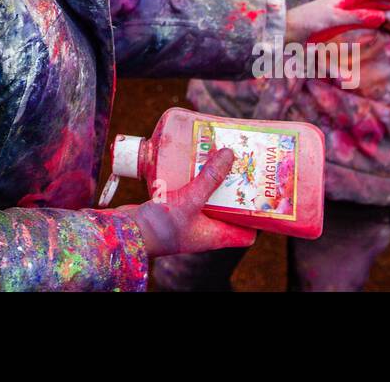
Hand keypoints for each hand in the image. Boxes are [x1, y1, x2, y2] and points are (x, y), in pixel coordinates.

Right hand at [116, 148, 254, 257]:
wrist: (126, 233)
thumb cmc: (160, 228)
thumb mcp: (190, 201)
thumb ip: (210, 178)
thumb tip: (230, 154)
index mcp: (215, 236)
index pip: (246, 234)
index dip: (258, 219)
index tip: (263, 197)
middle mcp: (204, 229)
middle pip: (228, 210)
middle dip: (235, 189)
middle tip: (243, 167)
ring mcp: (188, 219)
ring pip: (208, 198)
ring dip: (213, 180)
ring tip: (220, 158)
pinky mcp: (172, 208)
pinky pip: (188, 191)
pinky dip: (192, 177)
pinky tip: (191, 161)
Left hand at [286, 0, 389, 44]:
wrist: (287, 31)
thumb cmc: (307, 22)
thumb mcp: (333, 19)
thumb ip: (356, 18)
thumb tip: (381, 16)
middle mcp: (341, 2)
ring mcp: (338, 13)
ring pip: (363, 6)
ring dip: (378, 5)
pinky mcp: (335, 24)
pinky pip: (357, 18)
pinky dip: (369, 17)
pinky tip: (377, 20)